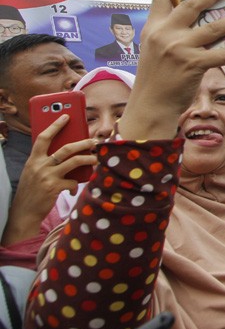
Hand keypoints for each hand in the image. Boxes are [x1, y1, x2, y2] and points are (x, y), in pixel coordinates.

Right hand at [1, 114, 96, 244]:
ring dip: (89, 159)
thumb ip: (46, 162)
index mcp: (33, 159)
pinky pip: (73, 182)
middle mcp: (39, 166)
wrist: (24, 213)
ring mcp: (47, 176)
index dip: (55, 126)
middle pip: (65, 148)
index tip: (66, 116)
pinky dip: (76, 184)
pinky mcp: (54, 187)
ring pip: (74, 162)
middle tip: (94, 141)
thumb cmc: (32, 191)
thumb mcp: (33, 173)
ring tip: (96, 159)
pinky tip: (74, 188)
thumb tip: (68, 154)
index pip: (44, 137)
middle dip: (83, 143)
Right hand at [119, 0, 224, 139]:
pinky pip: (220, 54)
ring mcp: (180, 48)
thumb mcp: (154, 51)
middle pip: (192, 5)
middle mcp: (165, 34)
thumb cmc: (157, 79)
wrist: (151, 105)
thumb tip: (195, 25)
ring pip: (214, 28)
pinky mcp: (193, 64)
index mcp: (153, 29)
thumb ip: (168, 34)